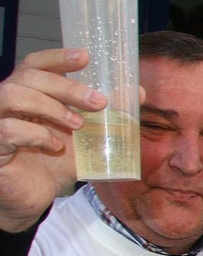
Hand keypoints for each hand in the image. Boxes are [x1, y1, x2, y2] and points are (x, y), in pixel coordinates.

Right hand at [0, 48, 113, 231]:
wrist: (31, 199)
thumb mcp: (83, 138)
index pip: (34, 64)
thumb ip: (105, 116)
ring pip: (14, 95)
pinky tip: (55, 146)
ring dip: (52, 107)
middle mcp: (5, 101)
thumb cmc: (51, 164)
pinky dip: (36, 134)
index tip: (85, 56)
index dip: (57, 57)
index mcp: (27, 93)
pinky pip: (8, 129)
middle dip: (67, 87)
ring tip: (77, 125)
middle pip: (29, 76)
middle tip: (98, 102)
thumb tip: (137, 93)